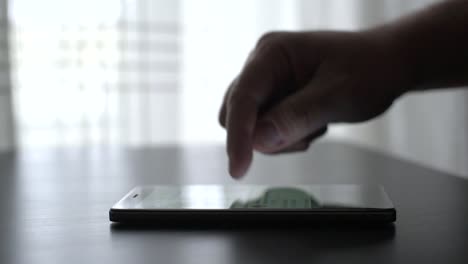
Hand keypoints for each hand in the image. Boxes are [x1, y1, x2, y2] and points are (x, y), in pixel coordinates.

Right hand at [219, 30, 411, 177]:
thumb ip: (296, 117)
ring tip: (315, 125)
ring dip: (280, 136)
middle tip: (302, 138)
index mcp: (273, 53)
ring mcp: (270, 82)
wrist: (386, 66)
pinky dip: (287, 136)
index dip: (238, 135)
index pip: (242, 97)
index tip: (239, 167)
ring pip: (252, 125)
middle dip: (264, 135)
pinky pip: (267, 128)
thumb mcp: (336, 96)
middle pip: (238, 113)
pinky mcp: (276, 97)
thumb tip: (259, 141)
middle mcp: (264, 65)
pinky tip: (313, 124)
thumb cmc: (369, 68)